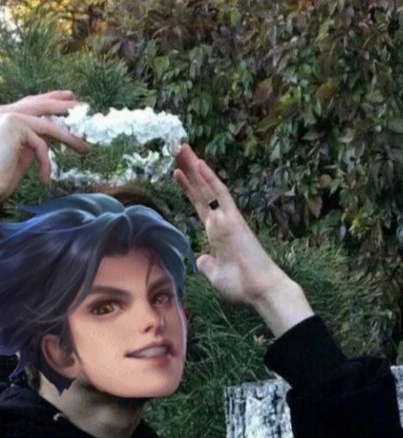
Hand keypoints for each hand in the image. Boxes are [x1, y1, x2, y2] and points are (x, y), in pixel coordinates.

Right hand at [0, 91, 89, 234]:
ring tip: (85, 149)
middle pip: (40, 104)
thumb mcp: (20, 153)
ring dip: (69, 138)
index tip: (70, 99)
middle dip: (64, 106)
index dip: (51, 100)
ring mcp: (5, 115)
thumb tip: (53, 134)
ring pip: (47, 124)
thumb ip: (33, 139)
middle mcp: (0, 110)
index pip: (30, 103)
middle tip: (84, 109)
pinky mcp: (12, 125)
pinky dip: (46, 163)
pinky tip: (45, 180)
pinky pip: (41, 143)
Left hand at [172, 144, 288, 306]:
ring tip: (182, 148)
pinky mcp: (234, 219)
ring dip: (194, 168)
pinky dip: (209, 178)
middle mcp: (221, 221)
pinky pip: (221, 195)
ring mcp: (227, 218)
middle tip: (178, 149)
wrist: (260, 289)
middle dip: (188, 170)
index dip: (188, 187)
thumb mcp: (215, 274)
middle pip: (201, 190)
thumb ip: (207, 264)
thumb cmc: (241, 285)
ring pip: (208, 187)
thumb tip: (202, 257)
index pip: (199, 204)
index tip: (177, 172)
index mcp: (216, 232)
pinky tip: (199, 163)